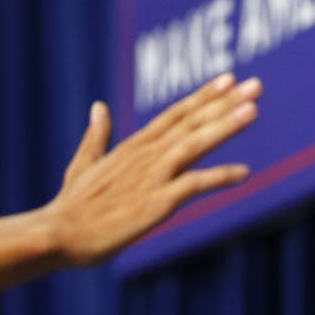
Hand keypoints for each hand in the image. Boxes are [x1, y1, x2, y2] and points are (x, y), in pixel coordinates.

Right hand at [41, 73, 260, 266]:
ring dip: (224, 127)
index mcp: (133, 147)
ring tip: (253, 110)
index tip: (228, 79)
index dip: (203, 96)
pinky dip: (219, 177)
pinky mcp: (155, 202)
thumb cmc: (70, 207)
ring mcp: (151, 177)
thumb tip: (99, 107)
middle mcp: (145, 156)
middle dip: (225, 103)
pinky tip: (245, 172)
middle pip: (191, 122)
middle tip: (256, 85)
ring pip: (194, 144)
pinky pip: (193, 185)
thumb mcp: (84, 163)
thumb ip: (97, 136)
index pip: (175, 114)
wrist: (57, 235)